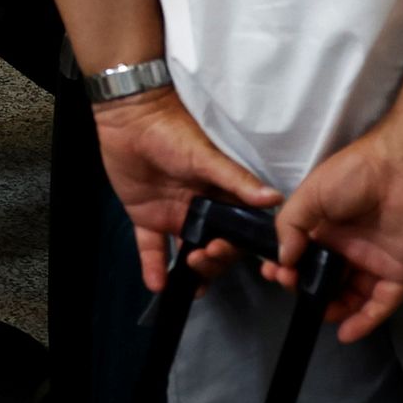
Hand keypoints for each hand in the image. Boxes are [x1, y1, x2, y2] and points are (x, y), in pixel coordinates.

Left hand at [90, 87, 280, 293]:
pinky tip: (158, 286)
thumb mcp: (205, 156)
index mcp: (220, 195)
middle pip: (214, 246)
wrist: (127, 116)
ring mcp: (173, 215)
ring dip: (191, 272)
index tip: (225, 249)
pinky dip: (154, 268)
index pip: (237, 229)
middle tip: (202, 258)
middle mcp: (201, 209)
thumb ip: (236, 180)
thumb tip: (275, 199)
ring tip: (188, 284)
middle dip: (213, 260)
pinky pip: (152, 248)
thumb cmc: (171, 132)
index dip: (235, 245)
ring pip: (188, 252)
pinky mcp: (145, 217)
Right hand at [274, 123, 402, 340]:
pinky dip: (365, 321)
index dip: (288, 268)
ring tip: (318, 312)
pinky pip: (381, 303)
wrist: (402, 170)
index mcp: (325, 227)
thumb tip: (283, 259)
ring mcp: (373, 262)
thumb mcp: (310, 194)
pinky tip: (346, 332)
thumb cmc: (352, 176)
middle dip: (306, 289)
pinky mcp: (397, 273)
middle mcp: (347, 247)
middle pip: (325, 280)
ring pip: (351, 297)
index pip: (303, 257)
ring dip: (333, 309)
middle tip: (292, 287)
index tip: (274, 273)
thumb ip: (291, 226)